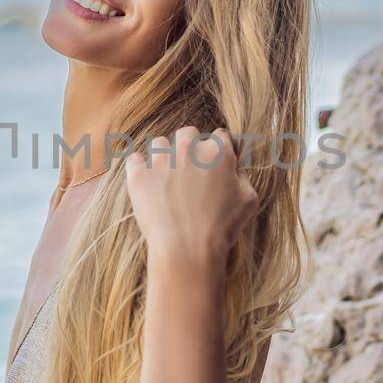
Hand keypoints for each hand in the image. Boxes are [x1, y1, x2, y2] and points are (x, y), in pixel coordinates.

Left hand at [125, 126, 258, 268]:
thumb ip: (242, 176)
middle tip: (190, 169)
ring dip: (164, 156)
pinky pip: (134, 159)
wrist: (188, 249)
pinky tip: (146, 181)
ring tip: (166, 178)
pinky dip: (139, 168)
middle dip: (190, 146)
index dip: (218, 148)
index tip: (214, 162)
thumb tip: (234, 168)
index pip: (219, 135)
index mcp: (218, 152)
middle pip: (188, 133)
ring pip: (159, 144)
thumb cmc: (222, 228)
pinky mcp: (139, 174)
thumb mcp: (248, 200)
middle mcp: (189, 149)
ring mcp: (161, 160)